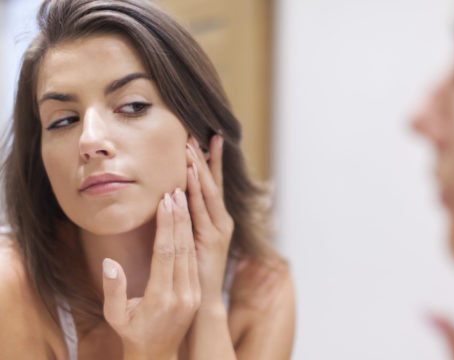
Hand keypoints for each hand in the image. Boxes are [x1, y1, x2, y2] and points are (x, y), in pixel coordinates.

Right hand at [101, 189, 200, 358]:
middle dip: (179, 217)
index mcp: (161, 298)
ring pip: (191, 251)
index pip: (165, 253)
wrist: (158, 355)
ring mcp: (193, 293)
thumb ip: (113, 290)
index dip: (166, 225)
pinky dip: (191, 237)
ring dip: (188, 224)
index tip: (166, 202)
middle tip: (176, 190)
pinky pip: (195, 259)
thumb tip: (109, 262)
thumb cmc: (132, 334)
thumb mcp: (115, 317)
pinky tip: (188, 221)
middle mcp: (182, 294)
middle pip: (182, 247)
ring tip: (183, 198)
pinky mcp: (197, 292)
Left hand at [185, 134, 233, 305]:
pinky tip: (189, 173)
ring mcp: (219, 229)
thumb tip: (173, 201)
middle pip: (212, 183)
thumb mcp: (191, 243)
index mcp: (216, 220)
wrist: (201, 305)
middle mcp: (221, 221)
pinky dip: (196, 190)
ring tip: (191, 145)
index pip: (212, 185)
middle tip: (197, 133)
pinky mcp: (212, 239)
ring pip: (208, 192)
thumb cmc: (194, 274)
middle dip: (205, 157)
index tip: (204, 139)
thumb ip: (186, 223)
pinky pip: (201, 209)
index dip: (209, 162)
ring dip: (199, 168)